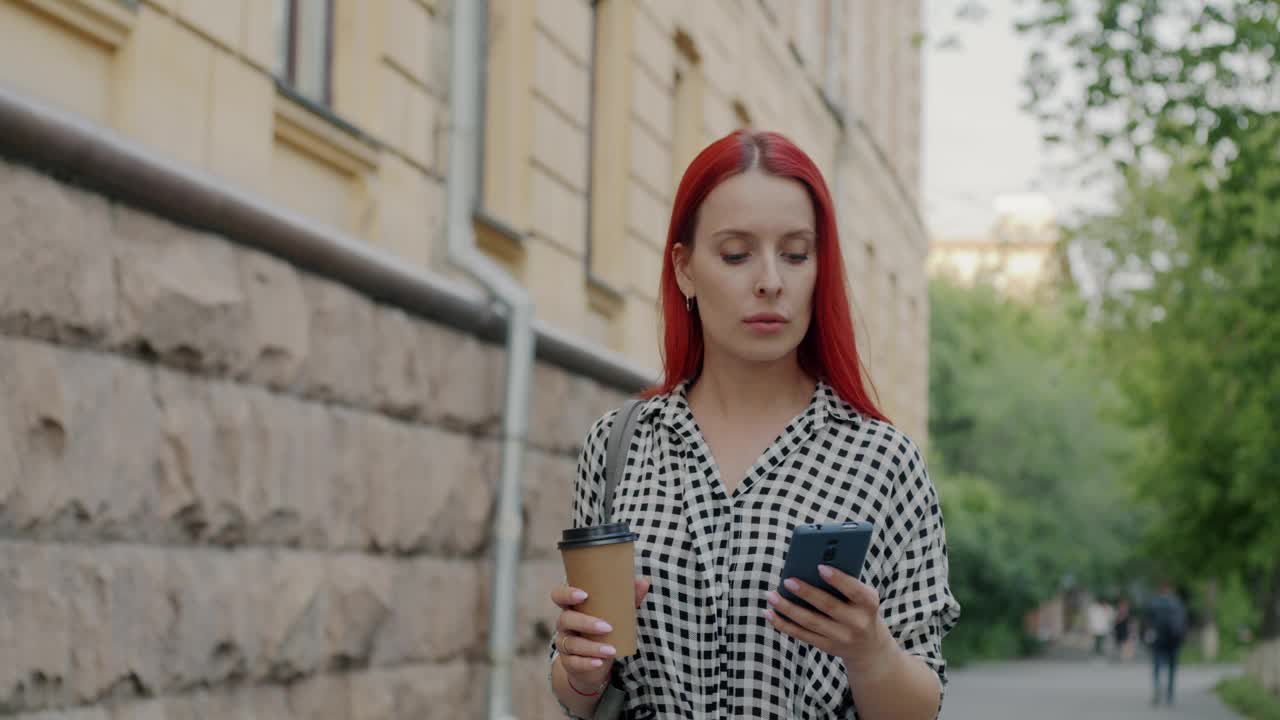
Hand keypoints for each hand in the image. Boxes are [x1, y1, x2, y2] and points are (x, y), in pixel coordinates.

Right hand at [551, 577, 650, 683]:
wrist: (596, 663)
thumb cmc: (604, 631)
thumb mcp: (616, 615)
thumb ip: (628, 599)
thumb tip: (644, 581)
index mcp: (573, 607)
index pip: (559, 595)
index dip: (567, 594)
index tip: (584, 595)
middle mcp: (564, 624)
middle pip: (566, 619)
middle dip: (586, 623)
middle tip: (607, 627)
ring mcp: (564, 644)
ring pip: (572, 644)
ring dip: (592, 647)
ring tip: (611, 650)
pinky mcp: (569, 662)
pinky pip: (574, 663)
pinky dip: (587, 663)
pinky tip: (599, 662)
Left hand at [764, 565, 897, 677]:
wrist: (868, 646)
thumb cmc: (859, 607)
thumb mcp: (861, 595)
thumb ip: (843, 582)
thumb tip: (809, 566)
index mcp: (869, 604)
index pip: (854, 590)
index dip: (838, 579)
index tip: (820, 566)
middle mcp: (857, 623)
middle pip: (828, 606)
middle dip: (807, 593)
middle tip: (787, 580)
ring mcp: (841, 637)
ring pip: (811, 622)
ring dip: (788, 609)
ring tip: (771, 595)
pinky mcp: (826, 646)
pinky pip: (802, 635)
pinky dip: (783, 624)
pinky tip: (769, 613)